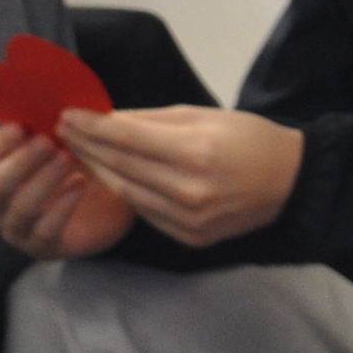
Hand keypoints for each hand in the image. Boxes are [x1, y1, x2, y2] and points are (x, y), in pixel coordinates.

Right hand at [0, 123, 129, 261]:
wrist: (105, 199)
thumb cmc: (70, 161)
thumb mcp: (55, 138)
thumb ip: (39, 123)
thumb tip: (35, 100)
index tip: (21, 127)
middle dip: (24, 161)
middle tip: (50, 141)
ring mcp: (14, 229)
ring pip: (21, 207)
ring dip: (45, 180)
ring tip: (68, 158)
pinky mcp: (41, 247)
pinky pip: (45, 230)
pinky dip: (63, 205)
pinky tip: (79, 184)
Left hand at [54, 107, 305, 250]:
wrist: (290, 183)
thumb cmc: (249, 139)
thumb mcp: (202, 116)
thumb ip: (150, 120)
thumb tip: (105, 118)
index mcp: (195, 153)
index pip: (126, 138)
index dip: (91, 126)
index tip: (66, 114)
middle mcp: (189, 191)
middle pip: (120, 167)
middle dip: (87, 146)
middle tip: (62, 130)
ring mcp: (188, 220)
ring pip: (127, 193)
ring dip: (98, 170)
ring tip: (77, 152)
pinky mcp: (189, 238)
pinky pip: (145, 212)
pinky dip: (124, 192)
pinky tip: (109, 176)